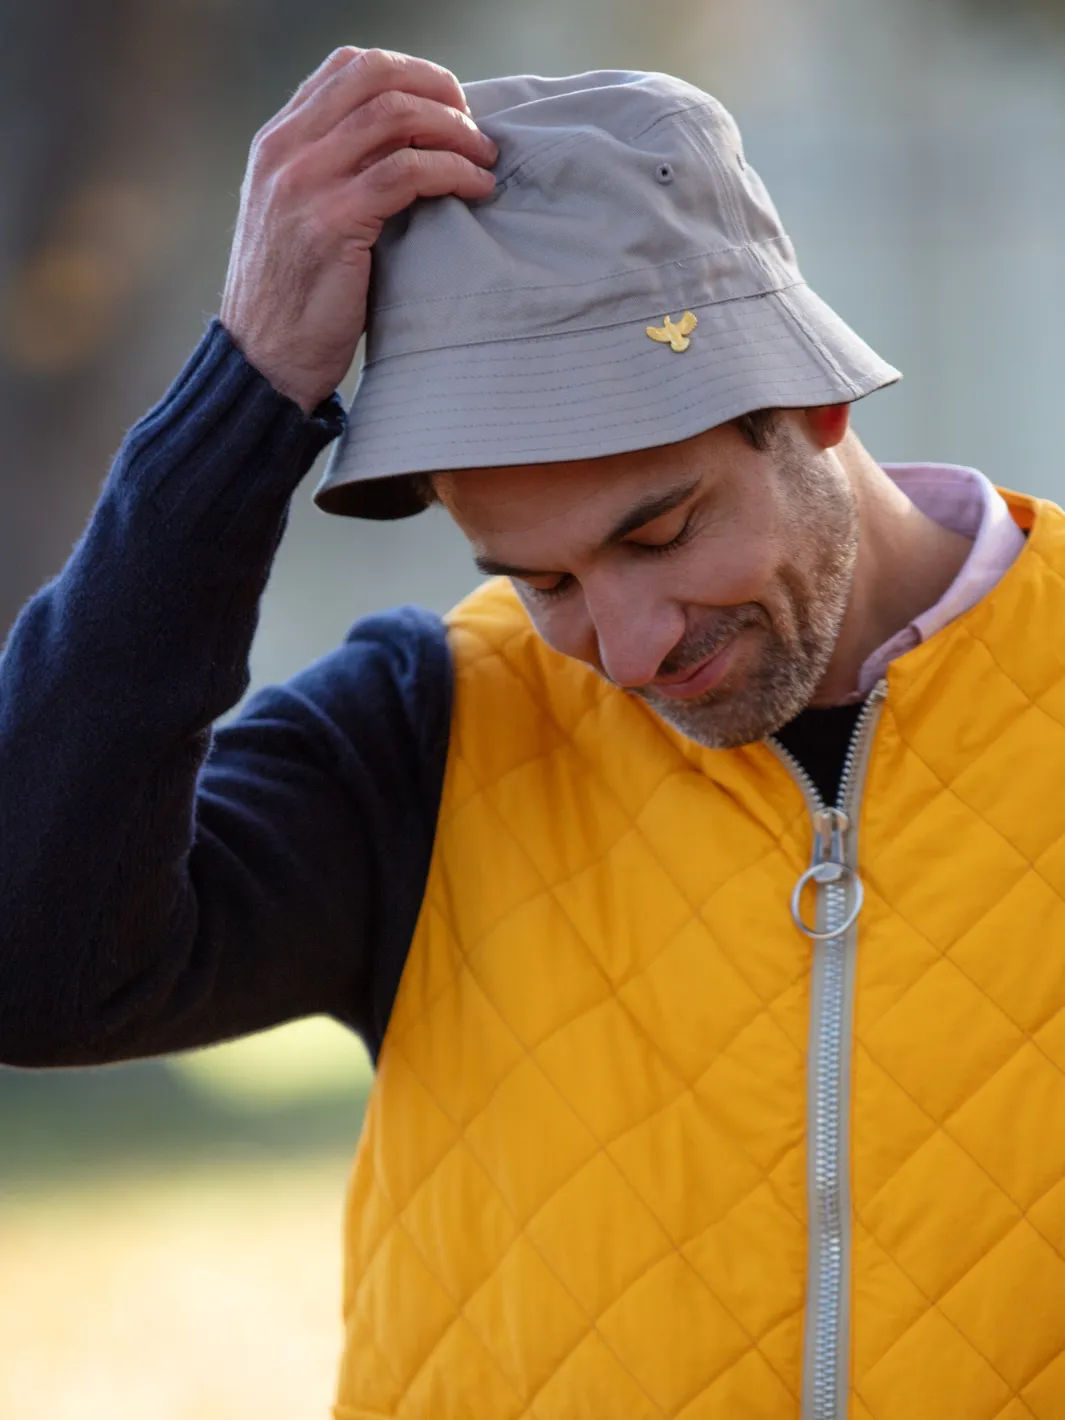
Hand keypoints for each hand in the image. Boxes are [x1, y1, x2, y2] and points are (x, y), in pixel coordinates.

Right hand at [220, 48, 497, 412]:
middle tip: (474, 128)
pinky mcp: (333, 223)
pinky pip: (406, 172)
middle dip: (440, 92)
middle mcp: (286, 151)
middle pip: (376, 77)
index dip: (409, 72)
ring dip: (454, 131)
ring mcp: (305, 183)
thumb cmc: (294, 299)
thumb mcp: (298, 218)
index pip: (347, 66)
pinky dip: (452, 172)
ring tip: (484, 158)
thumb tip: (406, 147)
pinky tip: (476, 190)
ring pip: (395, 116)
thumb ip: (333, 174)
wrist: (263, 360)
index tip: (447, 103)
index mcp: (277, 142)